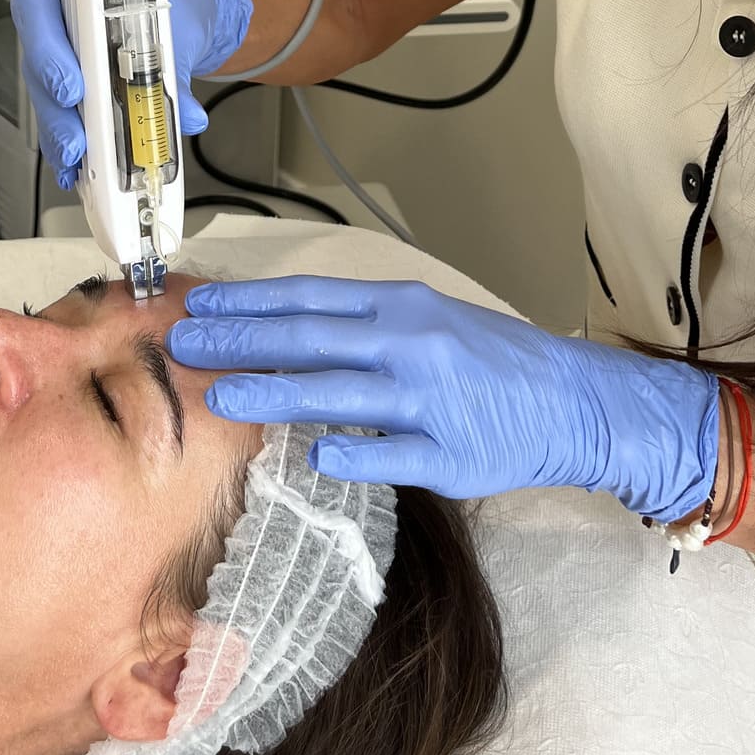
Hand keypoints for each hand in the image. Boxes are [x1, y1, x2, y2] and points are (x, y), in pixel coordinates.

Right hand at [0, 0, 253, 187]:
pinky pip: (52, 109)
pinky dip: (60, 143)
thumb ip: (182, 67)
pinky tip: (68, 170)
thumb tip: (189, 115)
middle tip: (70, 91)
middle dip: (50, 57)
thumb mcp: (184, 28)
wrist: (188, 31)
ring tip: (74, 151)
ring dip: (54, 114)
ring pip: (39, 72)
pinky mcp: (63, 78)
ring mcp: (57, 38)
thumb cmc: (175, 11)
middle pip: (38, 19)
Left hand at [168, 275, 718, 518]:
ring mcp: (429, 399)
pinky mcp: (449, 454)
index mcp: (400, 305)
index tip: (200, 307)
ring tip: (220, 398)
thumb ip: (361, 327)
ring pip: (338, 393)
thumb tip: (282, 331)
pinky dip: (350, 453)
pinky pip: (390, 453)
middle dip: (242, 343)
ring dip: (274, 393)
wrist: (570, 400)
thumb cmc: (488, 359)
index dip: (250, 303)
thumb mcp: (426, 320)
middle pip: (312, 338)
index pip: (310, 298)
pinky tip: (311, 456)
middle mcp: (410, 343)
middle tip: (184, 347)